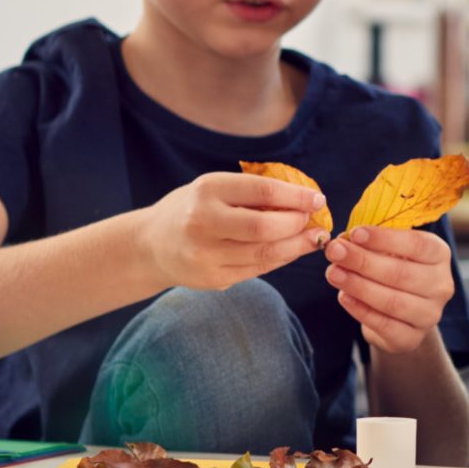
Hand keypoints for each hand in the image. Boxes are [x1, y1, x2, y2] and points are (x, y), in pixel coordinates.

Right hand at [139, 172, 328, 290]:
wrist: (151, 244)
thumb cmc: (193, 209)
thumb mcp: (215, 188)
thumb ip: (252, 193)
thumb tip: (305, 200)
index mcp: (207, 190)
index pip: (263, 191)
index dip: (297, 196)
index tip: (318, 198)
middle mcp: (203, 222)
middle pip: (265, 227)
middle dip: (298, 223)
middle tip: (315, 220)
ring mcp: (206, 255)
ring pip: (265, 254)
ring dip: (297, 246)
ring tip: (313, 238)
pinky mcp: (212, 279)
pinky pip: (257, 270)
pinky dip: (281, 259)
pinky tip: (292, 250)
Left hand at [323, 225, 456, 352]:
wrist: (400, 315)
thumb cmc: (393, 271)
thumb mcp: (389, 251)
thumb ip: (371, 244)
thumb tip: (344, 241)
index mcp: (439, 255)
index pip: (417, 245)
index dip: (385, 239)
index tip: (355, 233)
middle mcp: (441, 285)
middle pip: (401, 273)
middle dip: (363, 261)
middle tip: (335, 251)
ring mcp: (429, 315)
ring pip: (392, 301)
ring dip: (358, 286)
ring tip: (333, 273)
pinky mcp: (412, 339)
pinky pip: (384, 325)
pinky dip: (361, 310)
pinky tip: (343, 296)